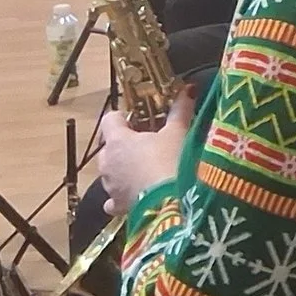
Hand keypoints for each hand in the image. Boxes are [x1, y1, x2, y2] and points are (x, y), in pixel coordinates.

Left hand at [97, 90, 194, 215]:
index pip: (110, 119)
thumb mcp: (179, 133)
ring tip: (147, 171)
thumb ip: (180, 111)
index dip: (123, 117)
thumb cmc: (172, 161)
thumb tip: (188, 90)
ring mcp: (109, 185)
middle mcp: (107, 161)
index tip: (138, 119)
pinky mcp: (117, 205)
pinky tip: (133, 195)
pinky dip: (120, 196)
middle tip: (148, 145)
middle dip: (125, 145)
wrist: (172, 203)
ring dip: (124, 169)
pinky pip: (112, 199)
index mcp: (118, 140)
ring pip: (111, 171)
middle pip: (110, 147)